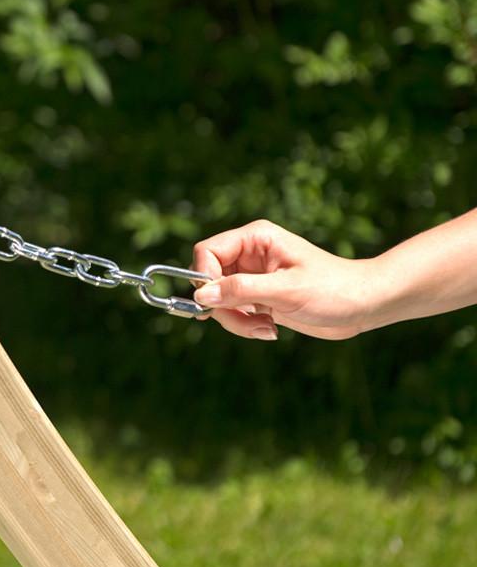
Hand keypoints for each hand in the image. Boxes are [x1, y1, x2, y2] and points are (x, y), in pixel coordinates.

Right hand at [191, 220, 377, 340]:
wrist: (364, 305)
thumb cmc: (333, 290)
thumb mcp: (286, 291)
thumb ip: (241, 290)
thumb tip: (202, 295)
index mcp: (255, 238)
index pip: (207, 252)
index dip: (205, 278)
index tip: (217, 304)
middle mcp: (249, 254)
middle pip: (209, 279)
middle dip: (223, 307)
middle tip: (249, 323)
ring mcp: (252, 276)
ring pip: (218, 299)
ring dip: (235, 320)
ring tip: (265, 328)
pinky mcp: (257, 295)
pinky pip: (232, 311)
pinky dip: (244, 324)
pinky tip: (269, 328)